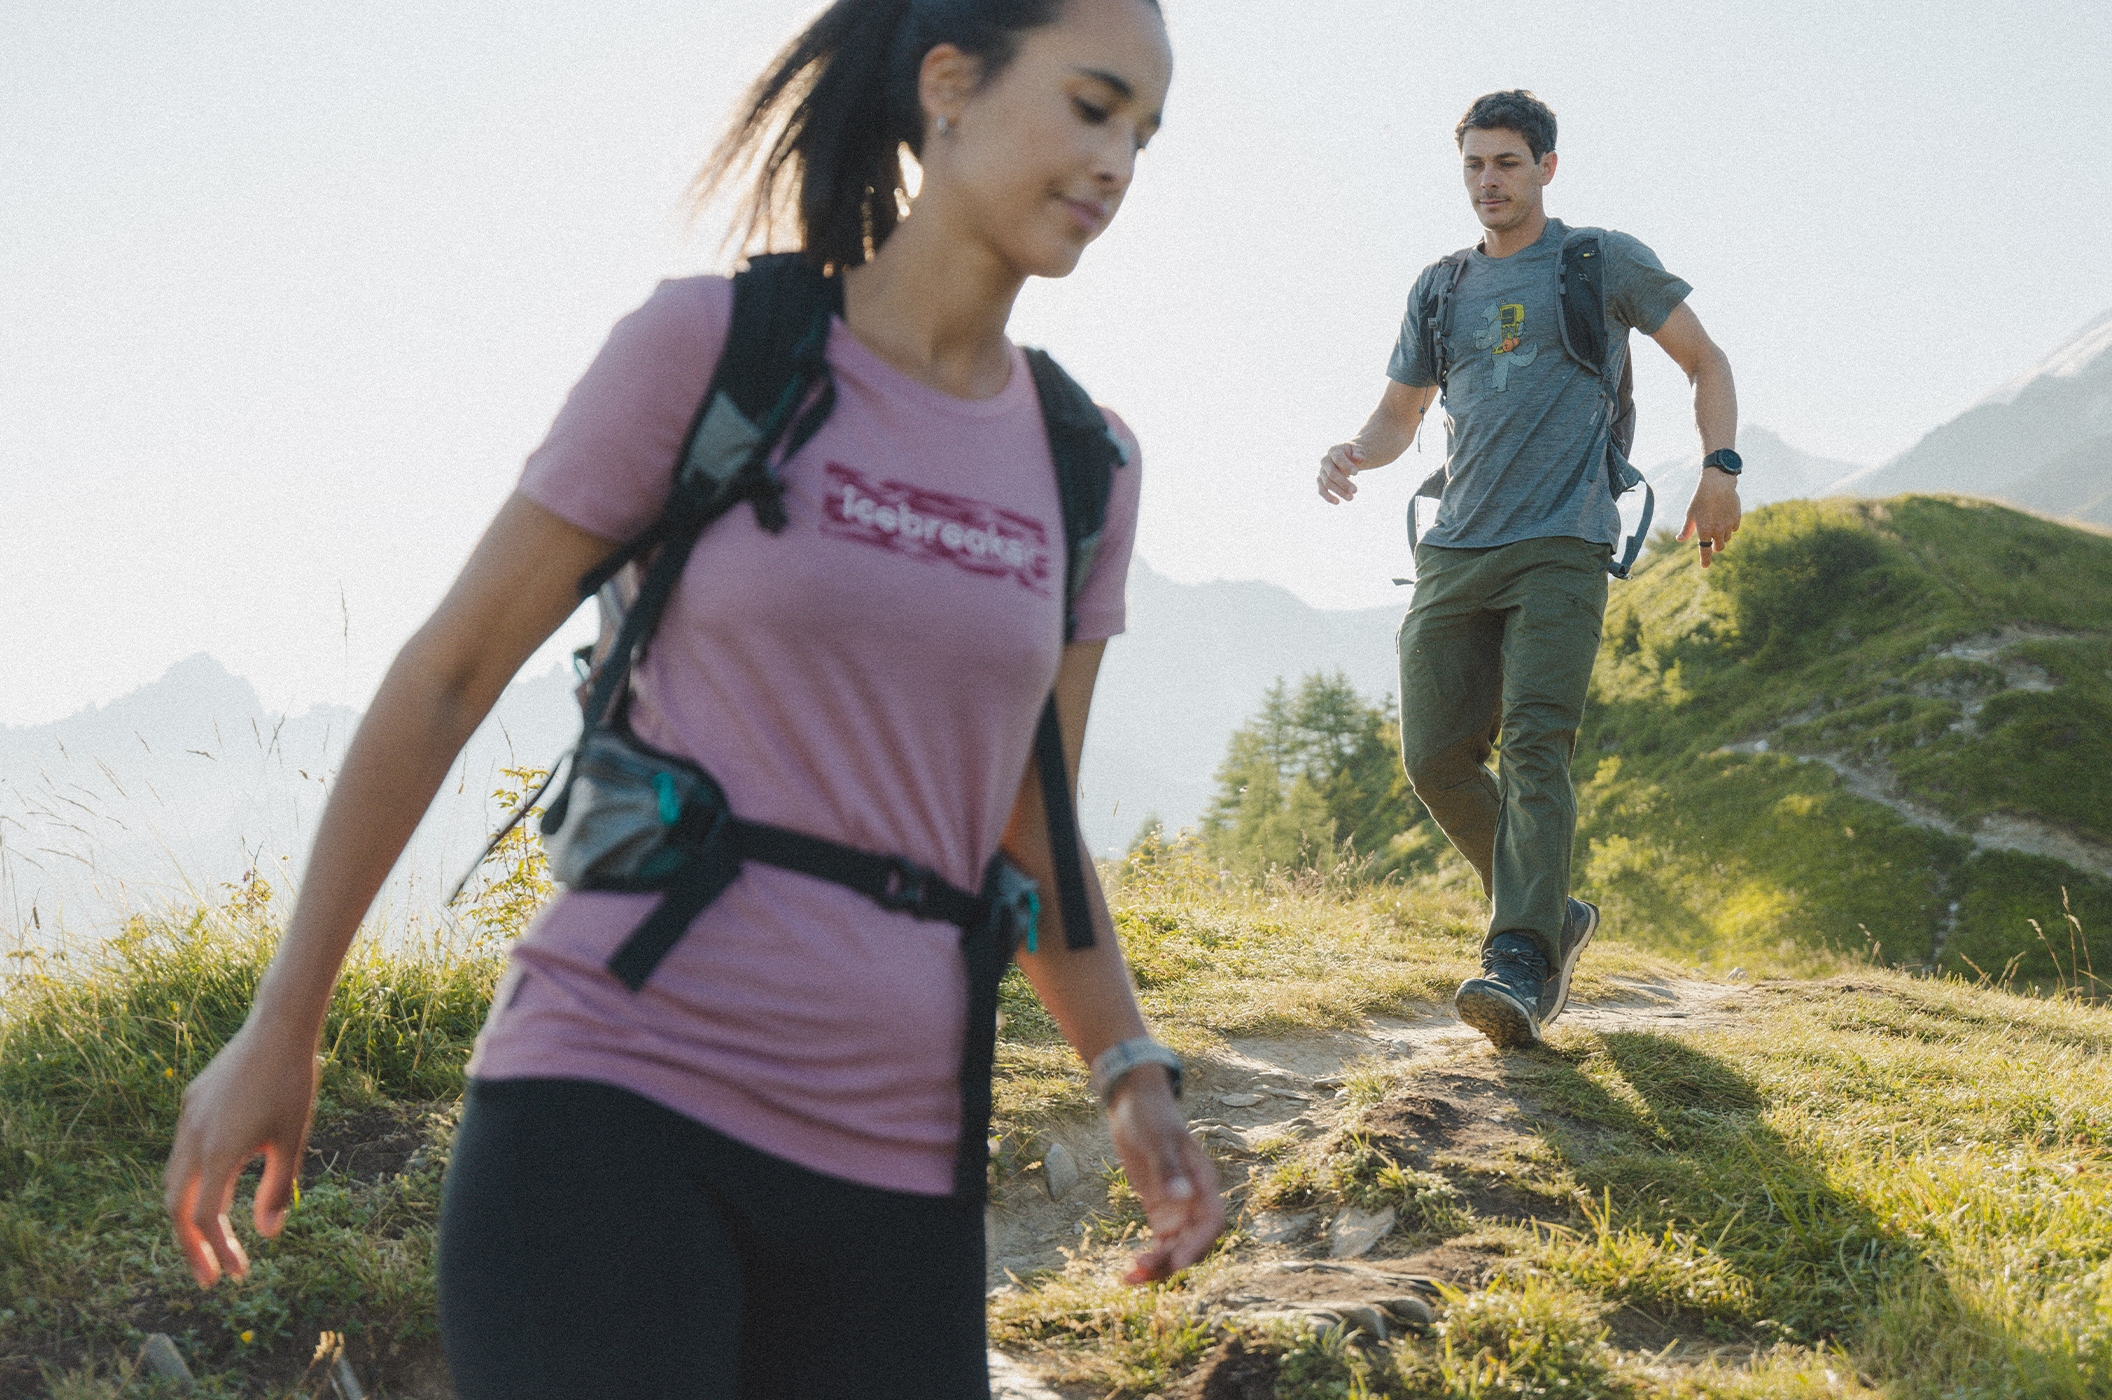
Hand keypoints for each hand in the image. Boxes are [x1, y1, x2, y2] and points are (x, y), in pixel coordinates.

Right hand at [163, 1014, 322, 1286]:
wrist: (278, 1028)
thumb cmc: (293, 1084)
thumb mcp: (293, 1139)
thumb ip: (278, 1188)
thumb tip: (269, 1234)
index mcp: (218, 1152)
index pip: (204, 1218)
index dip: (217, 1251)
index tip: (236, 1275)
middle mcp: (193, 1138)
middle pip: (178, 1207)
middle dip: (193, 1246)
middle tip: (212, 1277)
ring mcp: (188, 1119)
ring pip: (176, 1180)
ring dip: (192, 1214)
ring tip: (216, 1240)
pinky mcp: (192, 1103)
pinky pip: (184, 1153)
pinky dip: (195, 1181)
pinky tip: (219, 1190)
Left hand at [1105, 1067, 1223, 1282]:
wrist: (1133, 1102)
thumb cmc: (1149, 1115)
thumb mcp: (1155, 1139)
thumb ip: (1168, 1169)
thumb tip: (1182, 1198)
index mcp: (1202, 1180)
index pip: (1211, 1221)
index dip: (1198, 1245)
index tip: (1175, 1262)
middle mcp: (1194, 1198)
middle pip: (1194, 1242)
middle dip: (1172, 1261)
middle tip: (1141, 1270)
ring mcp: (1178, 1207)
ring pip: (1176, 1248)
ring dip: (1158, 1267)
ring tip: (1129, 1278)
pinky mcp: (1160, 1211)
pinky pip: (1161, 1243)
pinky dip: (1149, 1258)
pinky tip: (1129, 1271)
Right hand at [1318, 443, 1363, 503]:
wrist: (1345, 457)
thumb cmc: (1353, 454)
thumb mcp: (1358, 450)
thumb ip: (1359, 453)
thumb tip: (1359, 458)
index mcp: (1334, 450)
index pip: (1338, 458)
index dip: (1346, 466)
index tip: (1357, 473)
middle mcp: (1325, 460)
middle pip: (1332, 473)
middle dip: (1343, 483)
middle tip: (1356, 490)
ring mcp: (1322, 471)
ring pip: (1327, 483)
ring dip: (1339, 491)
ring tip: (1351, 498)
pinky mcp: (1321, 480)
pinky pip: (1321, 490)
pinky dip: (1328, 497)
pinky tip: (1338, 502)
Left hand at [1678, 467, 1742, 567]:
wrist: (1717, 484)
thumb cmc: (1700, 499)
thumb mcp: (1690, 514)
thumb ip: (1686, 529)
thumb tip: (1679, 539)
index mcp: (1704, 530)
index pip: (1705, 550)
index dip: (1705, 560)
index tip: (1705, 566)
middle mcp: (1718, 530)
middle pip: (1719, 547)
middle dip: (1715, 547)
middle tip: (1711, 544)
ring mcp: (1729, 524)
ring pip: (1726, 538)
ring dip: (1722, 536)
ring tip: (1716, 524)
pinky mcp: (1737, 518)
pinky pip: (1734, 528)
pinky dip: (1729, 527)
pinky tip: (1725, 518)